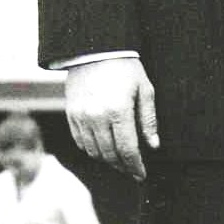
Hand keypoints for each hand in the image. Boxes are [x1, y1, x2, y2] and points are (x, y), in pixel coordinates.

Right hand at [64, 54, 159, 179]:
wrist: (95, 49)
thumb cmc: (125, 67)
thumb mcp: (144, 89)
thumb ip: (148, 119)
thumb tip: (152, 145)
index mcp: (118, 110)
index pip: (127, 149)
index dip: (135, 165)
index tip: (141, 174)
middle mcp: (96, 116)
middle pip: (109, 154)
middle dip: (122, 166)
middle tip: (132, 170)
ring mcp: (81, 116)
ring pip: (93, 152)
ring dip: (107, 160)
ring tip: (119, 161)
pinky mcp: (71, 114)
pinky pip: (80, 142)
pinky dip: (92, 150)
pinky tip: (103, 148)